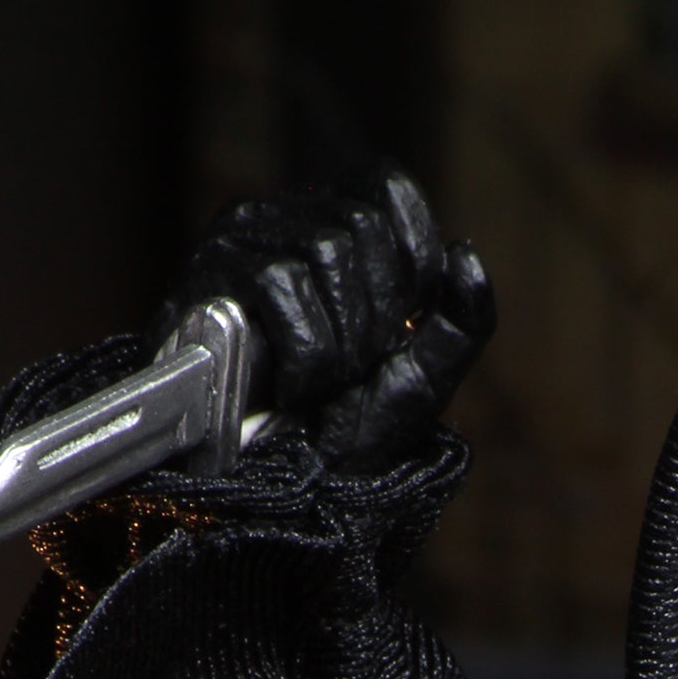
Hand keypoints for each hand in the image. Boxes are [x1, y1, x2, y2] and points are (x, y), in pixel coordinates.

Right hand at [162, 169, 494, 467]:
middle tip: (351, 371)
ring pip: (326, 250)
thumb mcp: (422, 379)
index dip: (411, 259)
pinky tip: (290, 391)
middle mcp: (291, 218)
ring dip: (342, 342)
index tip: (398, 329)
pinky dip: (304, 359)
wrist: (284, 490)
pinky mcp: (211, 271)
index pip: (389, 188)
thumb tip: (466, 254)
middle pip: (363, 224)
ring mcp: (245, 237)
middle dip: (376, 318)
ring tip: (321, 385)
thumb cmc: (346, 430)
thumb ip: (462, 322)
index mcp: (341, 229)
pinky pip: (280, 285)